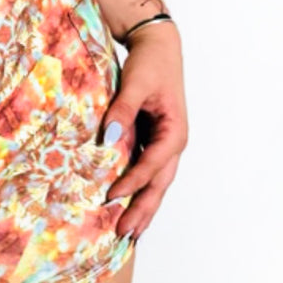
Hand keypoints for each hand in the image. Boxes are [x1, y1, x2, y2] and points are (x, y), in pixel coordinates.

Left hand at [101, 23, 187, 241]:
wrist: (157, 47)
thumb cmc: (150, 63)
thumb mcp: (135, 83)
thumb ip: (121, 111)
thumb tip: (107, 139)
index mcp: (175, 132)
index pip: (153, 164)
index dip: (133, 182)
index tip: (111, 197)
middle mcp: (173, 143)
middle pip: (159, 184)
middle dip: (143, 210)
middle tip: (125, 234)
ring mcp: (164, 144)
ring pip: (155, 183)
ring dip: (142, 207)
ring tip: (128, 233)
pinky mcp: (153, 141)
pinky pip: (146, 171)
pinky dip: (138, 190)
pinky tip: (127, 206)